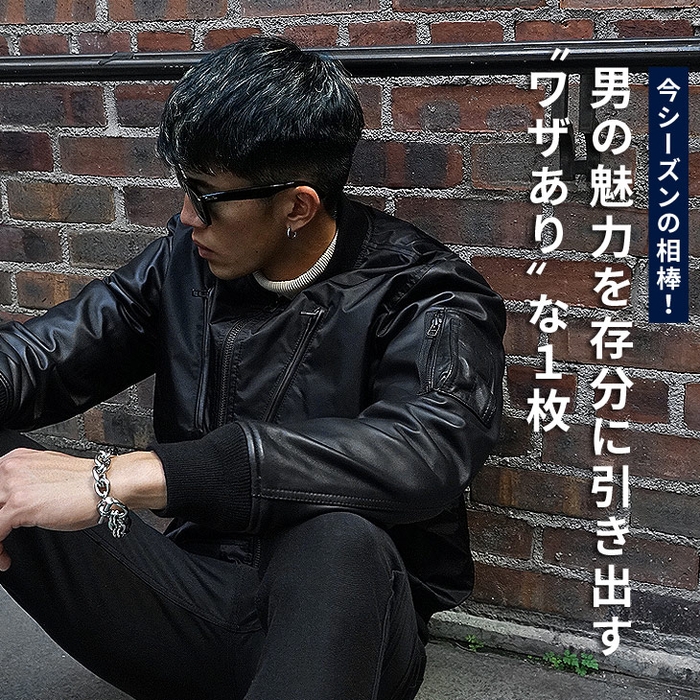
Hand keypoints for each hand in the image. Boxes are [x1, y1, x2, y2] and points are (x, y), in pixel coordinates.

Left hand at [0, 448, 96, 570]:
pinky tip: (4, 558)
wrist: (108, 485)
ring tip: (1, 551)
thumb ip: (27, 483)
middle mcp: (12, 469)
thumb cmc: (87, 484)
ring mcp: (14, 486)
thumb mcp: (48, 476)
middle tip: (2, 537)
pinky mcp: (19, 506)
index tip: (1, 523)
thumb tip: (19, 500)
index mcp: (17, 460)